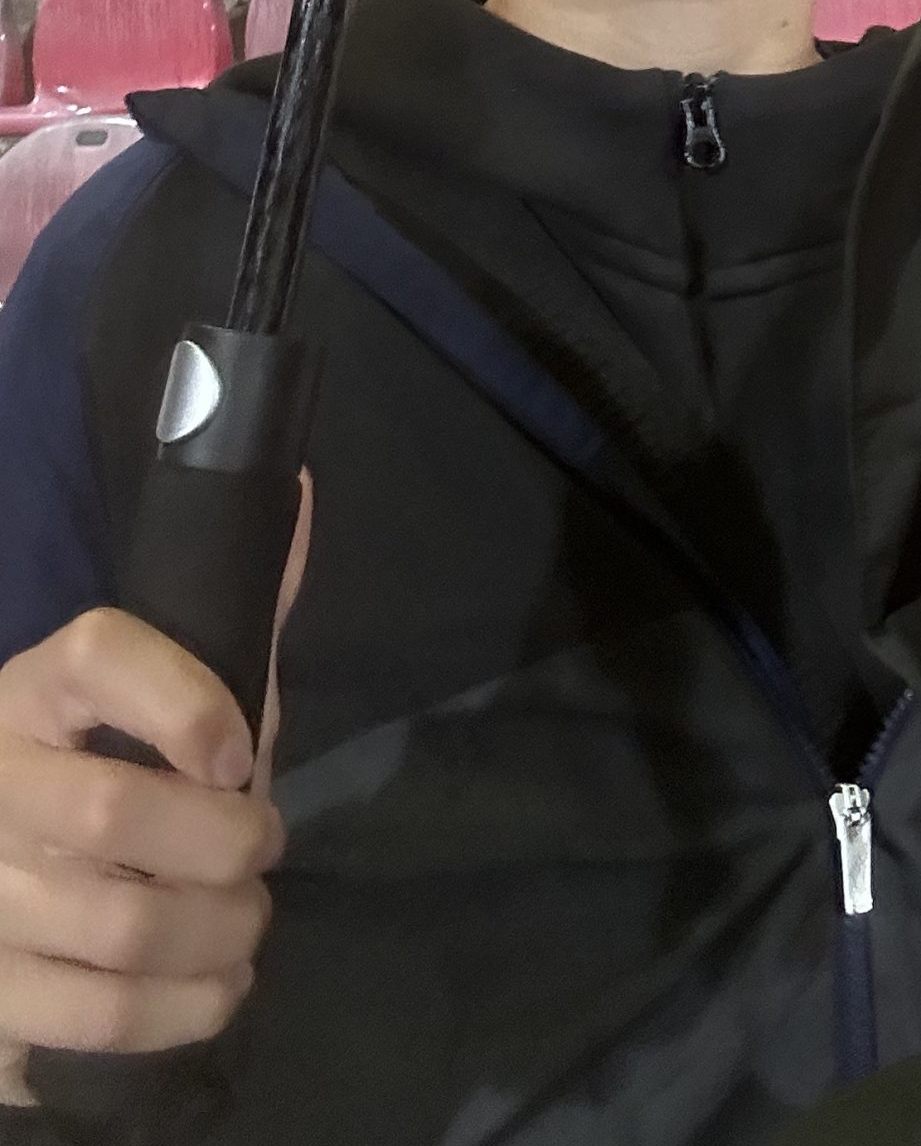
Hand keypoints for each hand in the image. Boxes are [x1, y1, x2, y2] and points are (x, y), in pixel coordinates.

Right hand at [0, 474, 310, 1103]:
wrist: (0, 866)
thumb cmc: (106, 764)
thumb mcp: (168, 683)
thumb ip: (236, 611)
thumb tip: (299, 493)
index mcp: (32, 691)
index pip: (98, 653)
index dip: (187, 700)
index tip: (242, 752)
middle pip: (118, 813)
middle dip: (229, 843)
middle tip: (262, 848)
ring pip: (121, 926)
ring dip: (219, 933)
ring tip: (244, 923)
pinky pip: (98, 1017)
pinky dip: (182, 1010)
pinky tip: (211, 988)